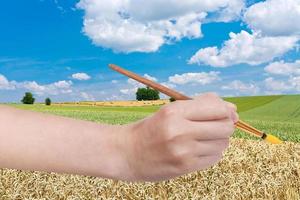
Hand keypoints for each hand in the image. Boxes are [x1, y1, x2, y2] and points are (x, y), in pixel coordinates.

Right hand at [120, 93, 238, 181]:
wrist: (127, 153)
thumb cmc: (150, 129)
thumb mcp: (169, 111)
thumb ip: (199, 106)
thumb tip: (231, 109)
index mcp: (174, 111)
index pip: (218, 108)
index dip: (226, 110)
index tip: (225, 112)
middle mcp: (180, 130)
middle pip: (225, 126)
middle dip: (226, 125)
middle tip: (216, 126)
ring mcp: (183, 151)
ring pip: (222, 144)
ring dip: (219, 140)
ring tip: (204, 139)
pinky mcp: (185, 167)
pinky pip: (214, 158)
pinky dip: (212, 152)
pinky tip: (200, 150)